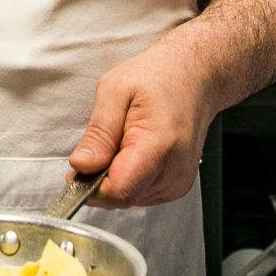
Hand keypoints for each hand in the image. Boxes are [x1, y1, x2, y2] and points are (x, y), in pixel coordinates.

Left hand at [67, 36, 213, 207]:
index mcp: (158, 146)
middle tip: (107, 140)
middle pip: (121, 197)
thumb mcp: (115, 91)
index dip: (90, 186)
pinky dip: (129, 176)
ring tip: (126, 140)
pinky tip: (135, 150)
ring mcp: (178, 182)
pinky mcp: (177, 186)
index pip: (118, 192)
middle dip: (101, 178)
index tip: (79, 167)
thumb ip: (98, 134)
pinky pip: (140, 193)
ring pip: (129, 198)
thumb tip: (81, 167)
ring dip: (116, 176)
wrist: (195, 78)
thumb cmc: (158, 77)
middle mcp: (174, 172)